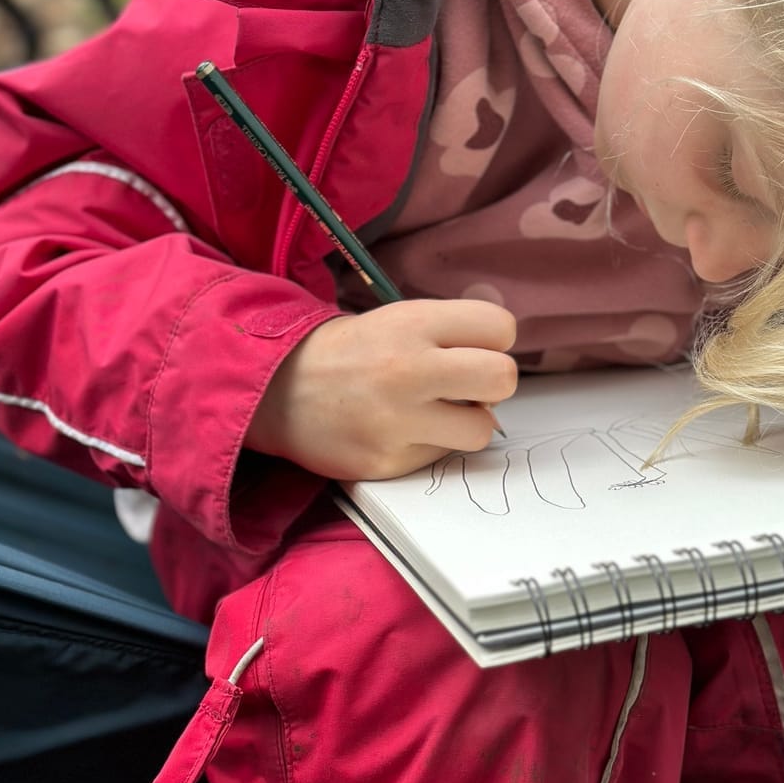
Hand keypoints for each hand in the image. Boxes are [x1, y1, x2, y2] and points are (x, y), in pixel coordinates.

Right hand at [246, 299, 517, 480]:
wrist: (277, 391)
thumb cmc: (351, 353)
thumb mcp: (397, 319)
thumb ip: (451, 327)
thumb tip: (506, 341)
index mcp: (412, 324)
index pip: (500, 328)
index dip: (493, 340)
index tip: (474, 347)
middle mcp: (407, 370)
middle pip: (502, 378)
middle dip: (493, 383)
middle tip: (469, 386)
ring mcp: (396, 422)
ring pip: (481, 429)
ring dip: (467, 423)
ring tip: (437, 413)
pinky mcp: (387, 463)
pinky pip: (441, 455)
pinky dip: (429, 444)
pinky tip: (399, 432)